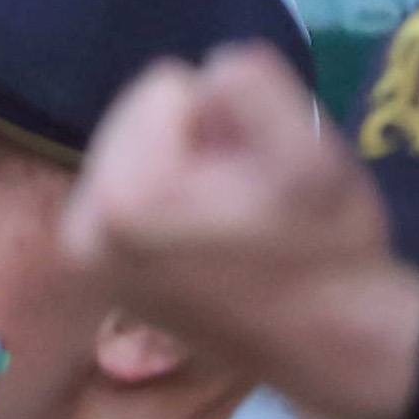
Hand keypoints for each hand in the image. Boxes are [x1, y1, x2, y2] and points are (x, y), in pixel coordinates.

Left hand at [63, 48, 418, 418]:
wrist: (335, 345)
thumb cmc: (326, 251)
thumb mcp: (311, 151)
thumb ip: (250, 82)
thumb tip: (208, 73)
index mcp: (121, 199)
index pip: (167, 85)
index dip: (227, 122)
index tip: (257, 177)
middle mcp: (84, 230)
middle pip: (141, 115)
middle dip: (200, 141)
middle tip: (250, 198)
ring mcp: (86, 255)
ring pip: (140, 146)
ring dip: (190, 167)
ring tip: (237, 221)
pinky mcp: (99, 269)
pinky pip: (135, 183)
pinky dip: (174, 197)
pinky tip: (215, 240)